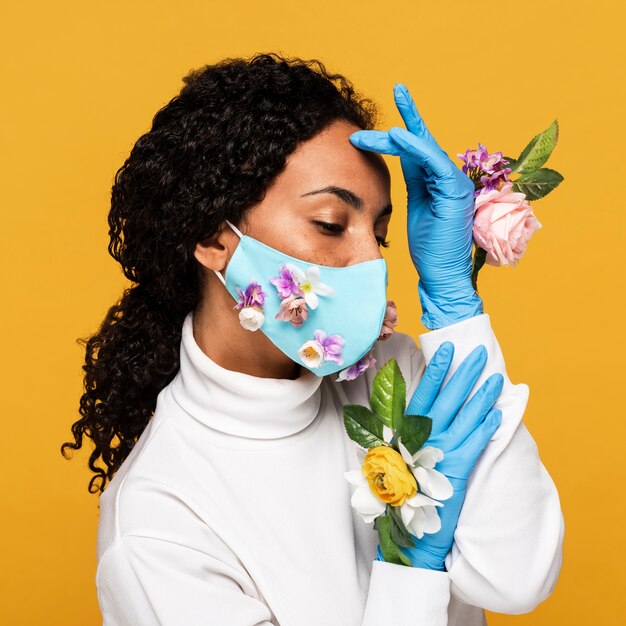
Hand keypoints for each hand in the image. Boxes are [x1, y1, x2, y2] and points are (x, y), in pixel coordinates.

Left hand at [349, 83, 483, 329]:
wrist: (443, 274)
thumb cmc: (429, 247)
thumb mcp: (414, 210)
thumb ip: (409, 186)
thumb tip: (391, 168)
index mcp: (435, 181)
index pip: (416, 149)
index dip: (399, 131)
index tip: (379, 118)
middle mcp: (447, 177)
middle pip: (421, 142)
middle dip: (407, 116)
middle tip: (395, 89)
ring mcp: (453, 182)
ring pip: (425, 147)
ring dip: (400, 132)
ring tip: (375, 126)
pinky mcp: (454, 190)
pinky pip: (433, 161)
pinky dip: (415, 147)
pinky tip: (397, 135)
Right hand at [375, 340, 502, 569]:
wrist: (411, 528)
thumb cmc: (402, 488)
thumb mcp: (395, 453)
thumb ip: (406, 428)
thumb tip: (419, 404)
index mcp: (406, 429)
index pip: (424, 391)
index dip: (438, 369)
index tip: (449, 348)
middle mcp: (422, 436)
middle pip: (449, 397)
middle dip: (465, 372)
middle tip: (480, 353)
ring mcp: (441, 451)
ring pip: (466, 416)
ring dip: (483, 395)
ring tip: (496, 378)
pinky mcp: (458, 468)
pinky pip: (477, 441)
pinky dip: (489, 425)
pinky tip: (500, 412)